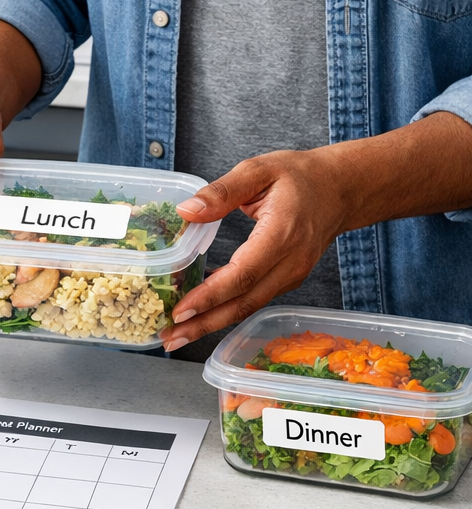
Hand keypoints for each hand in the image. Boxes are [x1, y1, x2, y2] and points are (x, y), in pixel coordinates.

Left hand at [161, 111, 471, 349]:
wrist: (340, 190)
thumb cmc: (298, 176)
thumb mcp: (258, 171)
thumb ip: (222, 191)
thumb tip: (186, 211)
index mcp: (281, 234)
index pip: (242, 274)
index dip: (210, 296)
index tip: (180, 311)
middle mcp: (290, 263)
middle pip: (244, 302)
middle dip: (204, 324)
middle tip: (169, 338)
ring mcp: (291, 276)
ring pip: (248, 307)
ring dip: (211, 324)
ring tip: (175, 336)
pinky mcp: (286, 280)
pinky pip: (253, 300)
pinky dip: (225, 311)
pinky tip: (198, 316)